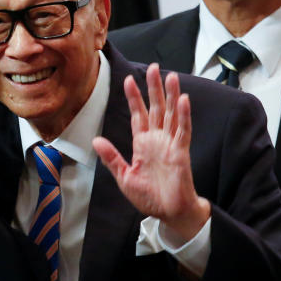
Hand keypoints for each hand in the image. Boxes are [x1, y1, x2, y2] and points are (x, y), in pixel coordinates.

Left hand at [93, 63, 210, 241]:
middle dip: (154, 88)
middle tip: (154, 67)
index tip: (128, 80)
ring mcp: (170, 144)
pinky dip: (184, 115)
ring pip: (172, 114)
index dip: (134, 98)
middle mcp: (157, 140)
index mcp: (142, 144)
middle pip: (157, 108)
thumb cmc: (149, 197)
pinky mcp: (181, 152)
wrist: (168, 213)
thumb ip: (112, 158)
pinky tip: (183, 100)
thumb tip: (96, 140)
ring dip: (171, 95)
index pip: (139, 115)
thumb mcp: (124, 177)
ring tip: (171, 76)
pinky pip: (183, 131)